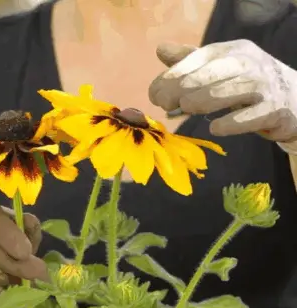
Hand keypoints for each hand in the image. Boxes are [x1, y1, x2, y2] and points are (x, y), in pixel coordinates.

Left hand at [148, 40, 296, 142]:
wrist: (295, 98)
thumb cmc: (247, 83)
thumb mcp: (221, 66)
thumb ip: (190, 60)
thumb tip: (161, 49)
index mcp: (232, 50)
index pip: (194, 60)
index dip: (169, 78)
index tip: (155, 96)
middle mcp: (248, 63)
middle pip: (204, 77)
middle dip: (178, 93)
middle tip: (166, 106)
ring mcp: (263, 86)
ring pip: (221, 94)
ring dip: (198, 104)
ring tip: (186, 110)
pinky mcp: (274, 110)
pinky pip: (246, 118)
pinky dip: (227, 124)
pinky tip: (215, 127)